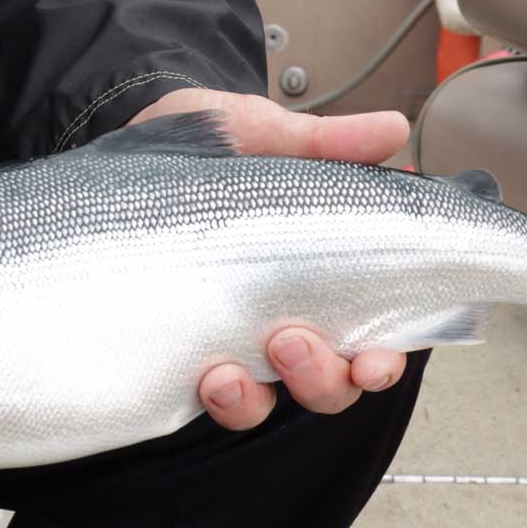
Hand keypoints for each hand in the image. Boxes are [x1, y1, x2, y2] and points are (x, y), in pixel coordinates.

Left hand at [126, 87, 410, 431]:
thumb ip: (327, 143)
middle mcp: (291, 310)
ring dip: (266, 395)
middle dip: (327, 378)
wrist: (132, 135)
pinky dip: (224, 397)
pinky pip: (219, 395)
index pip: (378, 326)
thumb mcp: (267, 133)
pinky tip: (208, 377)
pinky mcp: (191, 345)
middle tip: (292, 341)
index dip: (388, 354)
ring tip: (234, 369)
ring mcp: (240, 331)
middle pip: (336, 378)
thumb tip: (394, 130)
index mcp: (325, 265)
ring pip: (277, 395)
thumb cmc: (208, 141)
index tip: (377, 357)